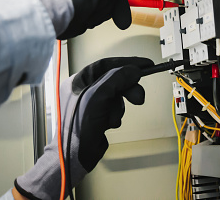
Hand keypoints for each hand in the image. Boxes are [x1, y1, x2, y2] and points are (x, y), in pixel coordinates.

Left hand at [14, 57, 153, 199]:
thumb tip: (133, 70)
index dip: (126, 63)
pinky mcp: (98, 115)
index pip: (106, 64)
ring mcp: (91, 103)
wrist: (75, 156)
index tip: (144, 65)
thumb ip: (116, 79)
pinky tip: (108, 124)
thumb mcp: (98, 96)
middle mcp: (84, 90)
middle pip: (114, 80)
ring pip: (117, 96)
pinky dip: (116, 115)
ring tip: (113, 118)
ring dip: (119, 107)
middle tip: (138, 97)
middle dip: (127, 89)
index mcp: (78, 80)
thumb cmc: (77, 127)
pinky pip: (115, 108)